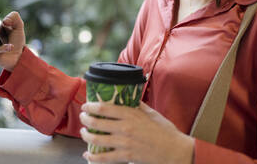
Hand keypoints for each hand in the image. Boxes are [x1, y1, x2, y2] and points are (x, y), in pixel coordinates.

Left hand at [79, 102, 193, 163]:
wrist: (174, 150)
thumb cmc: (165, 131)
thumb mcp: (152, 113)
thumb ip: (138, 106)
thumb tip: (129, 98)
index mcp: (131, 114)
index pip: (104, 108)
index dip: (91, 106)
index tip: (86, 105)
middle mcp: (125, 127)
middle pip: (97, 122)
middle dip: (85, 119)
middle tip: (83, 117)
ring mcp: (124, 143)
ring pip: (97, 139)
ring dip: (86, 136)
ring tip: (83, 133)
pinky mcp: (126, 156)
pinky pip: (104, 158)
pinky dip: (93, 157)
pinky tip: (87, 155)